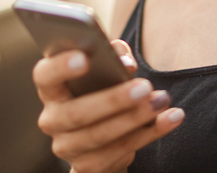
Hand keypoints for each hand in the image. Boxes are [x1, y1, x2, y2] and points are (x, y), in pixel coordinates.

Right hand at [33, 40, 183, 172]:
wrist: (100, 137)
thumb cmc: (102, 88)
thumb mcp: (106, 68)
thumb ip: (113, 55)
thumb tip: (125, 62)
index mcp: (51, 88)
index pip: (44, 75)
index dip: (61, 67)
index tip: (86, 57)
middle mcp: (51, 120)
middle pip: (77, 113)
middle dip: (113, 100)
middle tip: (144, 87)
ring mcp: (67, 147)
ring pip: (100, 136)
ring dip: (135, 119)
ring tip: (162, 100)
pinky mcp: (87, 168)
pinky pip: (120, 153)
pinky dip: (150, 133)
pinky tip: (171, 118)